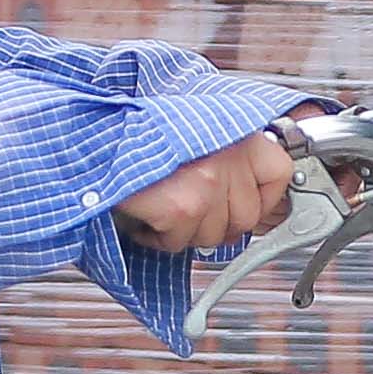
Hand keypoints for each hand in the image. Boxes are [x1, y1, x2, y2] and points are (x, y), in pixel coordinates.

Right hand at [116, 127, 302, 255]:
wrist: (93, 137)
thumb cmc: (138, 135)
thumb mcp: (194, 132)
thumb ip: (231, 158)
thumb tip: (261, 204)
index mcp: (236, 130)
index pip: (279, 173)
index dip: (262, 198)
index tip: (248, 205)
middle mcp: (228, 154)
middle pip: (246, 217)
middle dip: (216, 221)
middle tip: (187, 205)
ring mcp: (208, 181)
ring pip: (212, 236)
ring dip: (183, 229)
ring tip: (161, 202)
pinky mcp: (184, 206)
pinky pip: (179, 243)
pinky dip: (157, 236)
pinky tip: (145, 212)